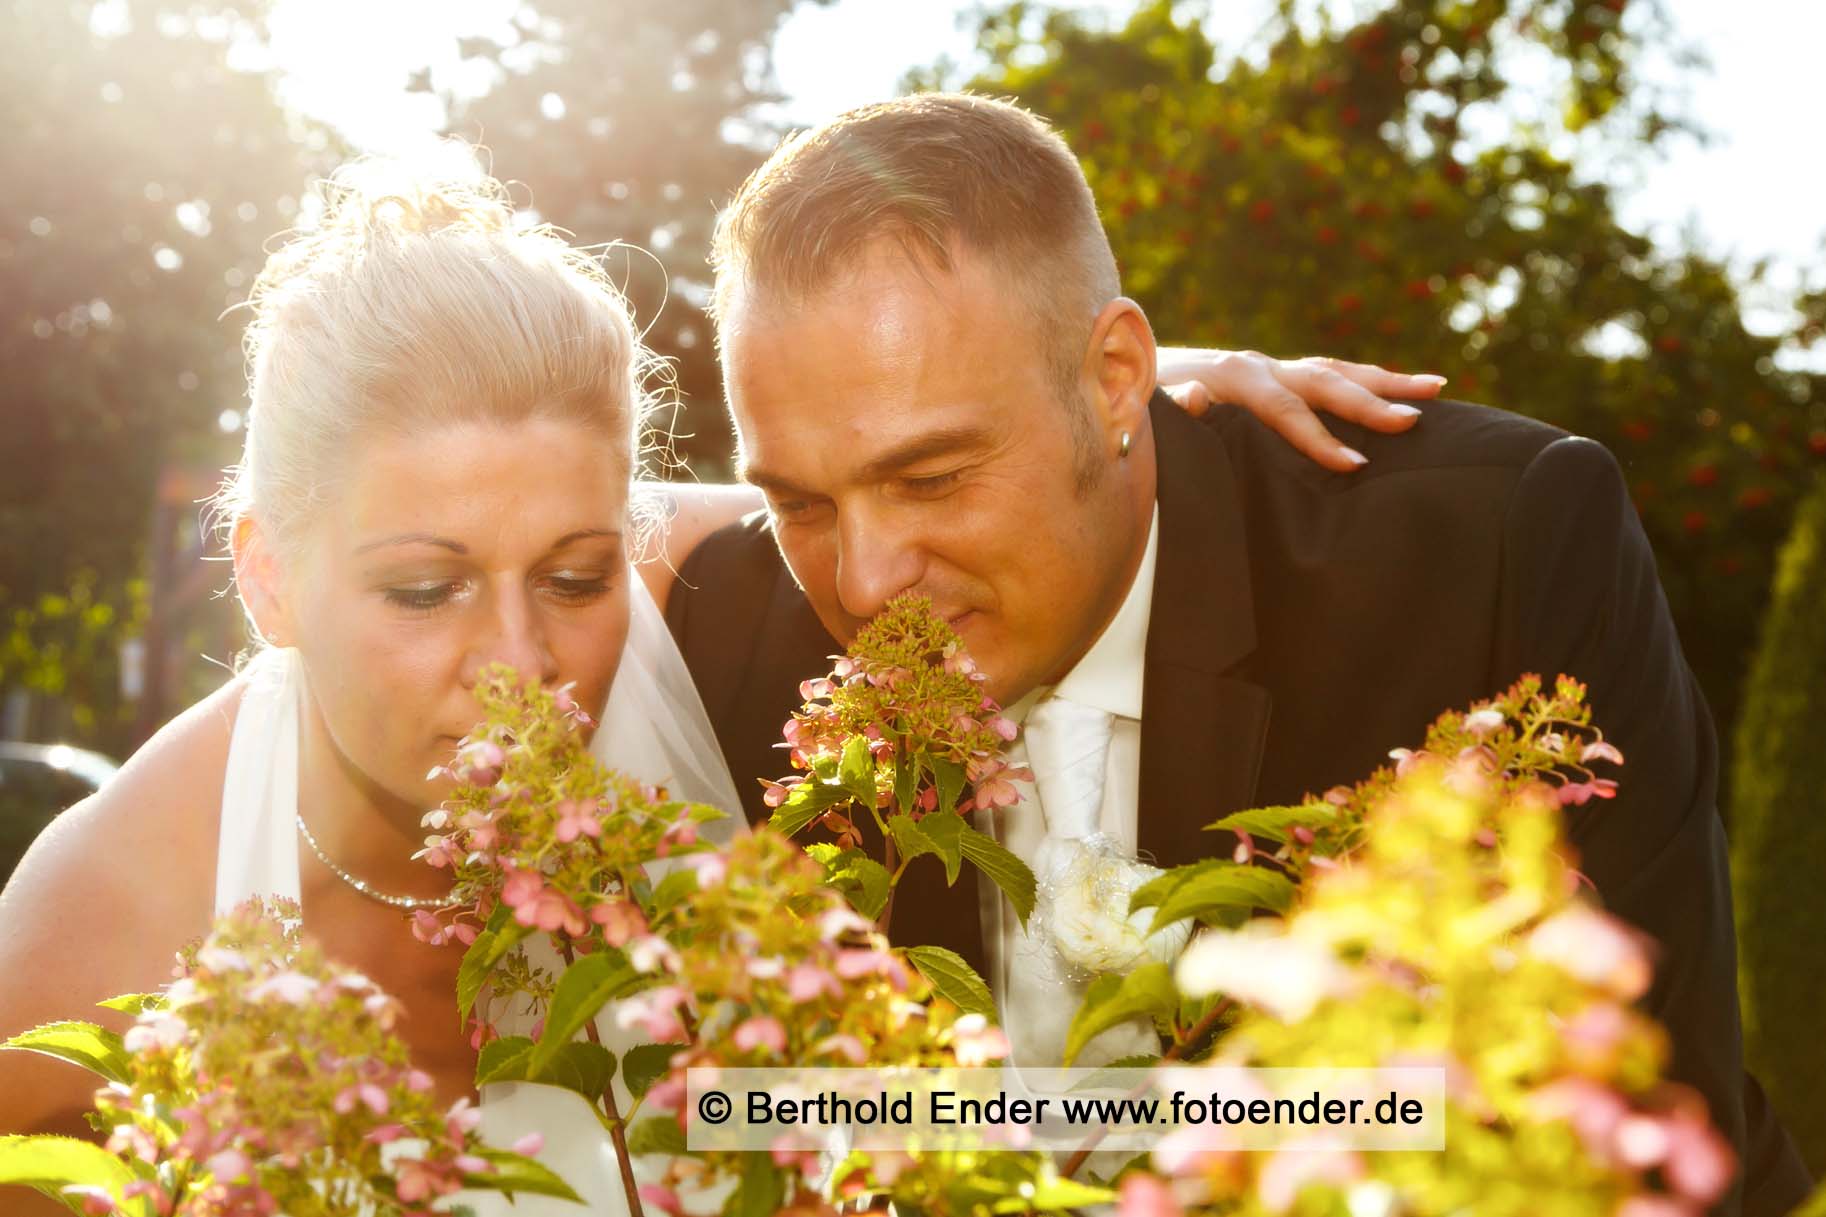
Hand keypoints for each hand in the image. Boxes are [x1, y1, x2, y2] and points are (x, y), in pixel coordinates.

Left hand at [1157, 348, 1446, 472]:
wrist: (1124, 368)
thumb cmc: (1137, 402)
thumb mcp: (1143, 406)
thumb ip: (1168, 407)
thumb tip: (1194, 397)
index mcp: (1231, 378)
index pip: (1284, 411)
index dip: (1318, 440)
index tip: (1354, 465)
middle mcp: (1258, 366)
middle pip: (1324, 383)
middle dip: (1369, 402)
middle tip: (1412, 422)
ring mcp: (1272, 368)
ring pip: (1337, 372)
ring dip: (1385, 380)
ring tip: (1436, 389)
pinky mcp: (1277, 375)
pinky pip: (1330, 377)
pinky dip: (1367, 381)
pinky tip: (1403, 392)